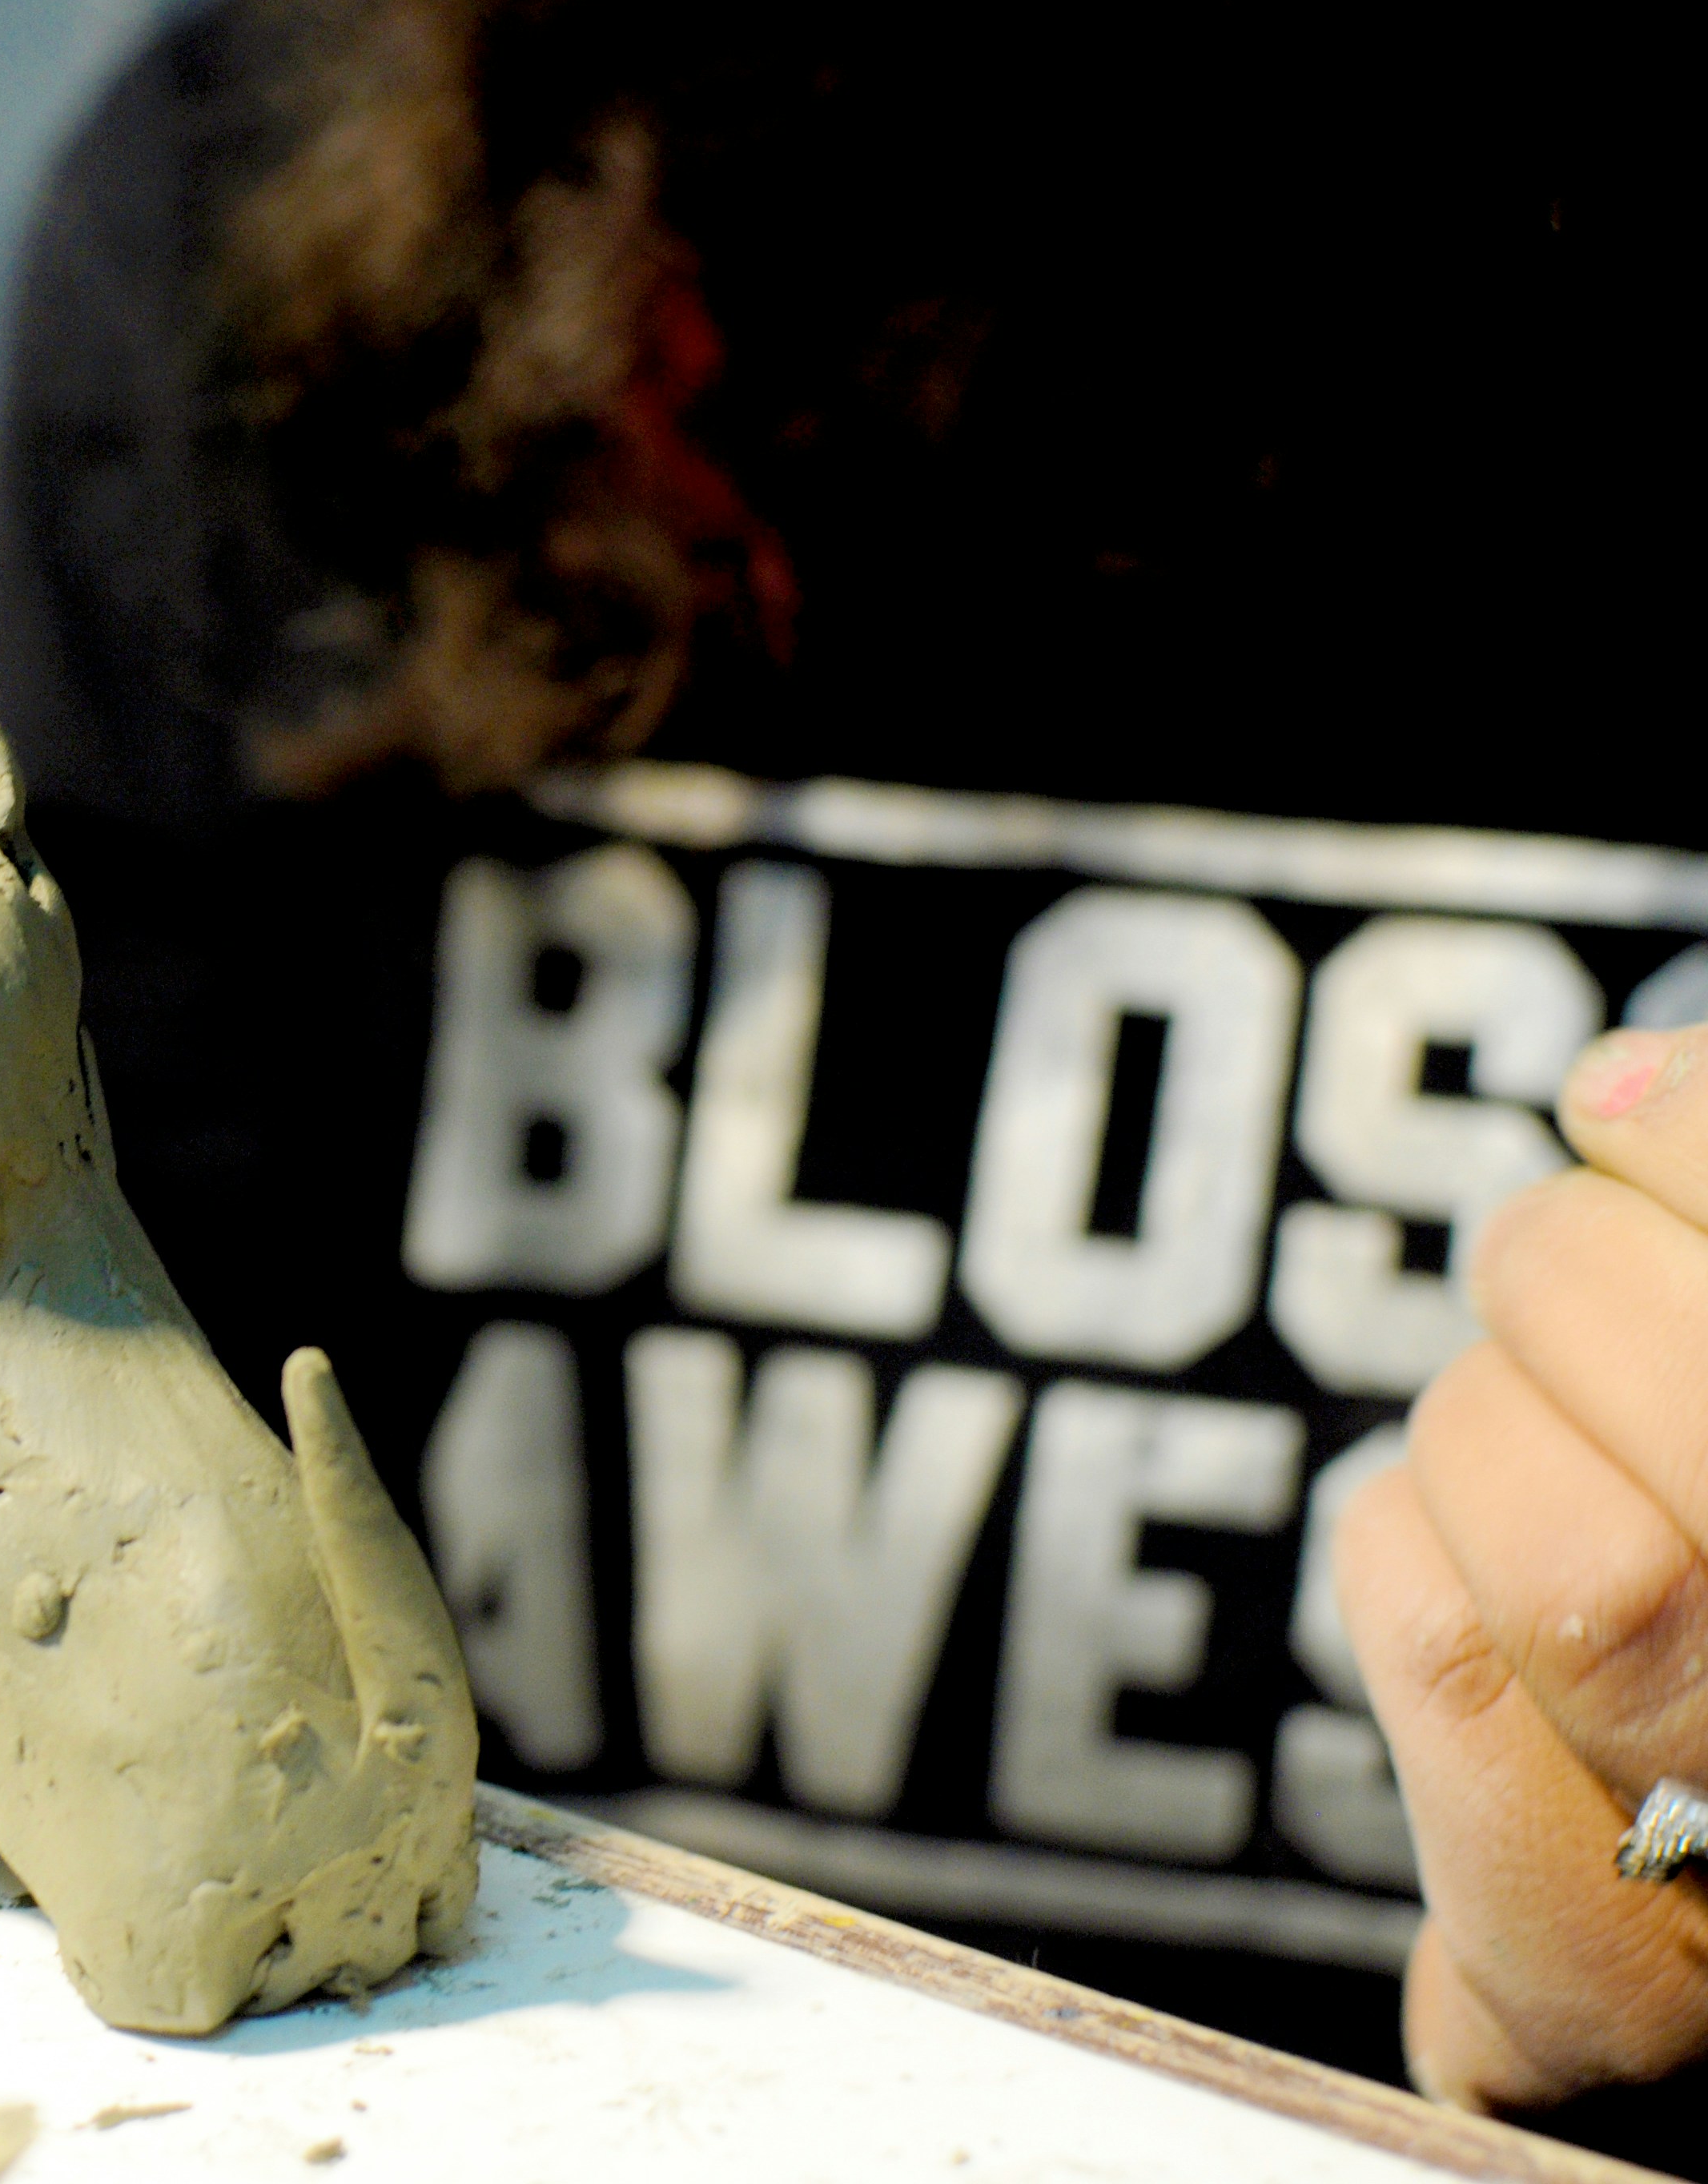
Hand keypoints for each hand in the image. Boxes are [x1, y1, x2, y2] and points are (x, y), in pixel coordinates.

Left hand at [1340, 1023, 1707, 2108]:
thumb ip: (1701, 1248)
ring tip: (1512, 1431)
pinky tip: (1440, 1548)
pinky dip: (1404, 1550)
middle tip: (1546, 1262)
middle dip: (1567, 1274)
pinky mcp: (1584, 1994)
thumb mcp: (1684, 1423)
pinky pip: (1436, 1663)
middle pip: (1694, 1414)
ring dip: (1480, 1430)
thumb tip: (1630, 1088)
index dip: (1695, 1142)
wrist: (1685, 1950)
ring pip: (1559, 1551)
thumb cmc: (1692, 1601)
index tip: (1620, 1098)